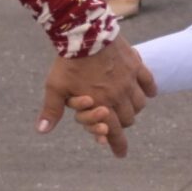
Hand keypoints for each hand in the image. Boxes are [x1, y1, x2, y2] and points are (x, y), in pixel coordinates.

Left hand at [41, 46, 156, 156]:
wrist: (86, 36)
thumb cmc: (69, 64)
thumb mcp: (55, 88)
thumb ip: (52, 111)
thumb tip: (42, 131)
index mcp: (101, 104)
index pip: (113, 131)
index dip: (117, 145)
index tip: (121, 154)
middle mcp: (119, 96)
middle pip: (129, 119)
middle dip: (122, 124)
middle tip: (115, 123)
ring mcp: (130, 81)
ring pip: (140, 103)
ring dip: (134, 109)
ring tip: (127, 107)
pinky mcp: (136, 66)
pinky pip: (149, 83)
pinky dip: (150, 90)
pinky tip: (149, 93)